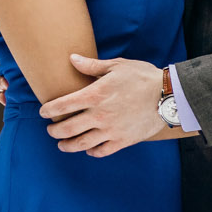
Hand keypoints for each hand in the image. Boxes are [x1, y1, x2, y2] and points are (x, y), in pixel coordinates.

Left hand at [38, 55, 164, 157]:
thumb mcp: (117, 66)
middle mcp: (99, 115)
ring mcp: (110, 130)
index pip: (63, 105)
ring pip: (81, 144)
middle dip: (54, 131)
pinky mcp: (122, 141)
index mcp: (95, 94)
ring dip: (68, 145)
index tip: (44, 112)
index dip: (49, 110)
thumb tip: (72, 58)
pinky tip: (88, 149)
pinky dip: (91, 152)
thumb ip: (92, 65)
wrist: (168, 95)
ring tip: (62, 145)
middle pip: (68, 128)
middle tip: (50, 130)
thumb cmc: (142, 76)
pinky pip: (101, 151)